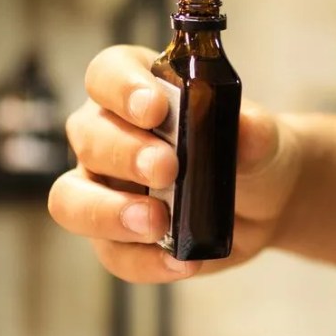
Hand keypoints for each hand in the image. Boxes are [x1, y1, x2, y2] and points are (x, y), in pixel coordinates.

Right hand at [49, 46, 302, 282]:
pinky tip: (181, 261)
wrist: (264, 201)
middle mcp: (108, 135)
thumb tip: (246, 128)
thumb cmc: (248, 151)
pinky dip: (144, 261)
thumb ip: (253, 130)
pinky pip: (111, 252)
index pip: (107, 74)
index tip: (154, 108)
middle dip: (124, 153)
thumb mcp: (262, 136)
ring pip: (71, 199)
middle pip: (87, 136)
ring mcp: (104, 188)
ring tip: (156, 223)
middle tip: (167, 169)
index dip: (122, 88)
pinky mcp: (116, 237)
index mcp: (137, 89)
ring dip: (108, 213)